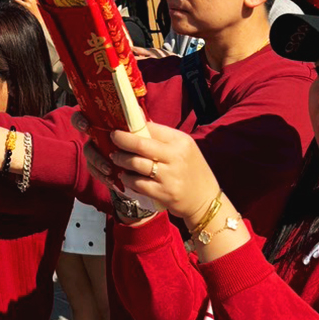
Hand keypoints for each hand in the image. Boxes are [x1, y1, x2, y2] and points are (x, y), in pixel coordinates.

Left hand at [105, 121, 220, 226]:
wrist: (206, 200)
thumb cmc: (192, 170)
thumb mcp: (184, 148)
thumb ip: (162, 137)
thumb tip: (138, 120)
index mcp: (181, 142)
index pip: (151, 128)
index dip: (131, 126)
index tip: (119, 126)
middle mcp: (176, 157)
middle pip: (140, 144)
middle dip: (121, 140)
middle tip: (112, 138)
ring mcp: (170, 176)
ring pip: (135, 164)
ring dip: (121, 160)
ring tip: (115, 158)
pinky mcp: (163, 193)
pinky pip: (137, 183)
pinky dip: (127, 178)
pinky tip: (124, 176)